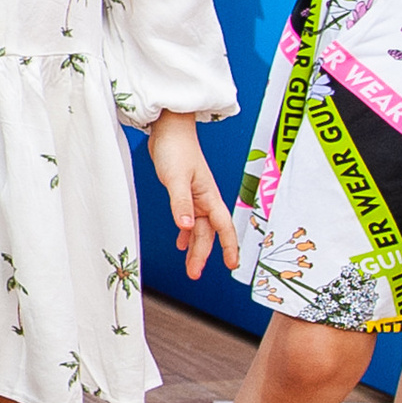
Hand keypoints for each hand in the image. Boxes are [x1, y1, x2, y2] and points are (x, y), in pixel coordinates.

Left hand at [145, 110, 238, 280]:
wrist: (169, 128)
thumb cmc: (176, 148)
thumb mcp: (176, 178)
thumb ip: (180, 203)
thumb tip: (185, 226)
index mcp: (209, 196)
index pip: (223, 227)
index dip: (229, 247)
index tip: (232, 265)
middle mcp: (206, 199)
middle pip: (207, 233)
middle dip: (203, 254)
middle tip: (194, 273)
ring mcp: (196, 196)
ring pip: (198, 228)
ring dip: (194, 246)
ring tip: (190, 265)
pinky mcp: (184, 192)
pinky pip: (188, 218)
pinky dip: (185, 232)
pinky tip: (180, 242)